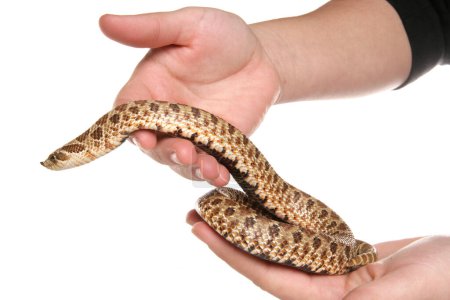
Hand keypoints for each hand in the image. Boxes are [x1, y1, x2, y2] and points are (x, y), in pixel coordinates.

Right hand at [99, 7, 279, 185]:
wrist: (262, 58)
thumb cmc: (222, 36)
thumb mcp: (189, 26)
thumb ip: (150, 29)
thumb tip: (104, 21)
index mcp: (151, 86)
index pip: (128, 111)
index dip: (130, 127)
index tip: (143, 136)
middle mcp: (166, 115)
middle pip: (152, 143)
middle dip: (166, 152)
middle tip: (186, 152)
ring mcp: (191, 134)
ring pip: (178, 160)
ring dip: (189, 168)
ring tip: (209, 168)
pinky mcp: (215, 146)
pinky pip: (208, 165)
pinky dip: (212, 174)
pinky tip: (221, 175)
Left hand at [187, 210, 449, 298]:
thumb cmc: (442, 285)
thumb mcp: (399, 294)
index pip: (267, 276)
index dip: (232, 254)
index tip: (201, 230)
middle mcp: (322, 291)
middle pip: (264, 262)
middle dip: (229, 240)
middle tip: (195, 215)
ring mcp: (330, 273)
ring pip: (279, 248)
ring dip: (249, 228)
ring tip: (221, 206)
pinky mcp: (341, 257)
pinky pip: (302, 238)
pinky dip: (280, 223)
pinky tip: (263, 209)